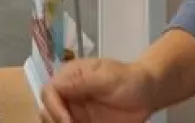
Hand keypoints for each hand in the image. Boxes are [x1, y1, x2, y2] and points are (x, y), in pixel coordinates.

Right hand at [41, 59, 156, 122]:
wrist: (147, 94)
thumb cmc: (128, 80)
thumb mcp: (107, 76)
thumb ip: (83, 80)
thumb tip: (58, 83)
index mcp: (70, 77)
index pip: (49, 91)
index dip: (53, 107)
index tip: (67, 121)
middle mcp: (68, 94)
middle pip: (47, 110)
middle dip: (53, 121)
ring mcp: (75, 111)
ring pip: (54, 122)